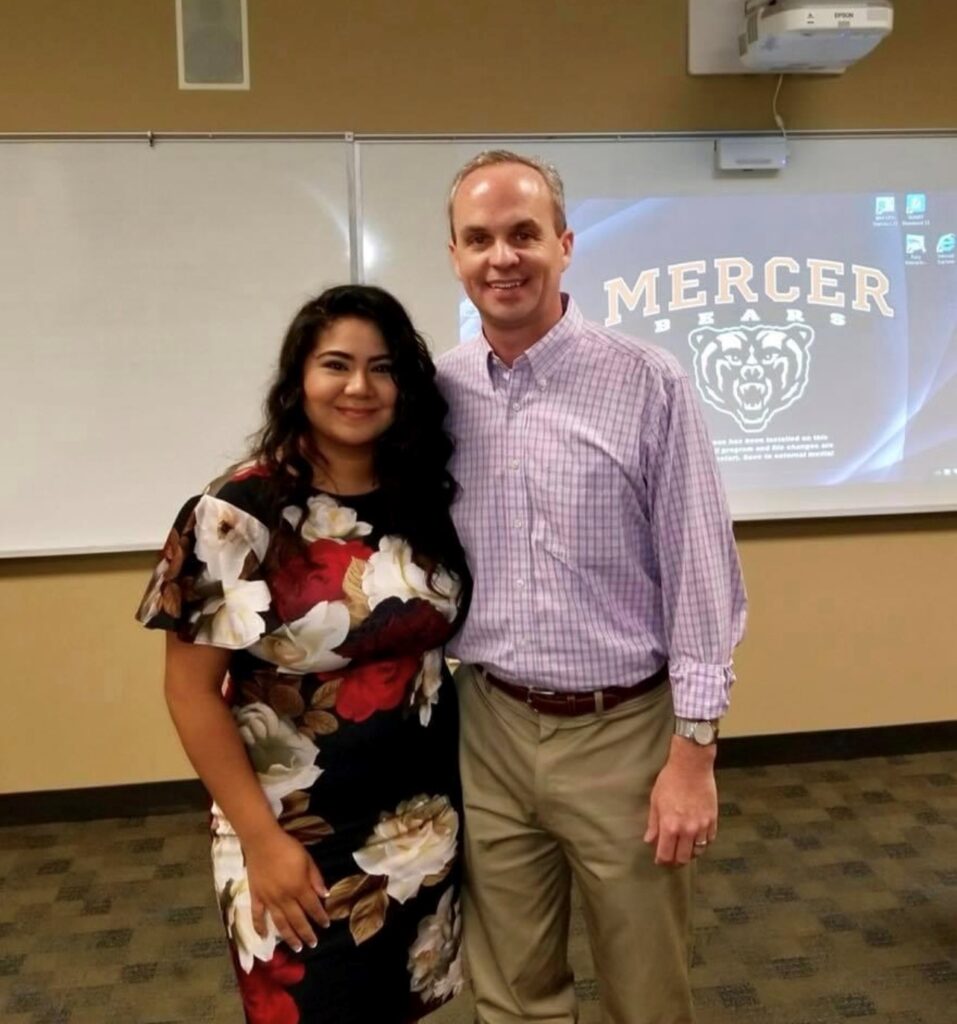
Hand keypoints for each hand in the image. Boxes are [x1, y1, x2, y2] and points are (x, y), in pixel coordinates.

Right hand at [244, 828, 329, 951]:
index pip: (313, 907)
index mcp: (299, 887)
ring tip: (296, 948)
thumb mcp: (308, 860)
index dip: (320, 917)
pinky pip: (257, 916)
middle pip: (298, 920)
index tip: (326, 925)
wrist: (262, 841)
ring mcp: (269, 900)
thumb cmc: (288, 848)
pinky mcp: (256, 897)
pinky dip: (260, 928)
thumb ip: (316, 878)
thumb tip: (325, 895)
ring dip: (289, 937)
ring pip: (280, 923)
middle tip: (313, 944)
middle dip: (307, 933)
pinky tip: (264, 937)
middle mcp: (284, 898)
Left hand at [644, 736, 717, 866]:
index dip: (661, 861)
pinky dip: (702, 843)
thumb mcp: (656, 800)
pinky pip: (709, 840)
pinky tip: (696, 838)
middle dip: (676, 861)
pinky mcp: (712, 820)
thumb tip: (649, 840)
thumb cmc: (670, 780)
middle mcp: (687, 830)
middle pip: (683, 858)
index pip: (666, 855)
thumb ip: (653, 824)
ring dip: (690, 853)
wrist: (692, 766)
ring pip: (698, 852)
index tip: (659, 860)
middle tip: (672, 858)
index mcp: (670, 826)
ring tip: (684, 848)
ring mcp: (702, 826)